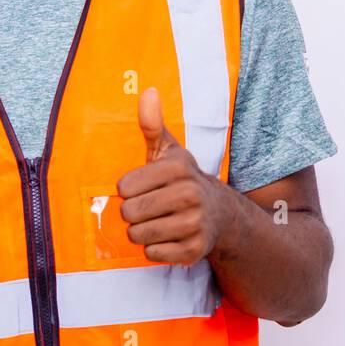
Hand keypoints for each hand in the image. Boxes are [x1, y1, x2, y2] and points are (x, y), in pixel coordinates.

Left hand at [117, 87, 232, 265]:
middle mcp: (190, 195)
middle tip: (148, 208)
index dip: (128, 190)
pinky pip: (152, 254)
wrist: (220, 213)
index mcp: (178, 169)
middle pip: (130, 213)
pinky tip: (167, 237)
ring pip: (139, 235)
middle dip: (132, 213)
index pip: (125, 187)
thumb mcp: (168, 150)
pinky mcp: (194, 251)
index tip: (142, 188)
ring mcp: (194, 224)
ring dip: (141, 232)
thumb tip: (147, 91)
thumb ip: (151, 124)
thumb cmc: (182, 179)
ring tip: (157, 221)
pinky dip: (154, 249)